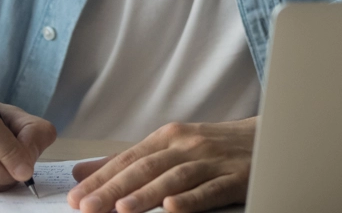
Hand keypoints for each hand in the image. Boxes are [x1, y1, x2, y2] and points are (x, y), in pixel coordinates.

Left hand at [67, 118, 255, 212]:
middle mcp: (187, 145)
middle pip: (145, 168)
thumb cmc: (214, 147)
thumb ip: (128, 161)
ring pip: (174, 178)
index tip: (75, 196)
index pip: (127, 159)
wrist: (267, 138)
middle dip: (113, 188)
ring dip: (146, 194)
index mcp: (168, 137)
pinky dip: (191, 199)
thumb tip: (82, 171)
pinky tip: (173, 208)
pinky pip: (210, 190)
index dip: (100, 178)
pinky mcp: (235, 178)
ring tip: (121, 209)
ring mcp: (211, 161)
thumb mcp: (170, 147)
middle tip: (86, 207)